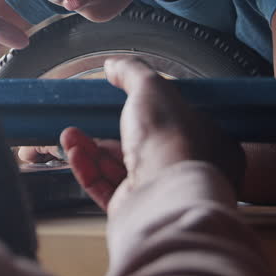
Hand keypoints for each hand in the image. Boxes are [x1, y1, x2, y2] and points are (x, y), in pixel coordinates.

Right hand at [63, 57, 244, 214]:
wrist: (163, 194)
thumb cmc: (171, 141)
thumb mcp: (152, 88)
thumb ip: (132, 72)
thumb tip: (114, 65)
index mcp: (205, 141)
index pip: (174, 121)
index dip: (145, 110)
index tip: (120, 101)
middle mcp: (184, 169)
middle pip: (140, 146)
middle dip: (106, 131)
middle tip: (86, 120)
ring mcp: (159, 192)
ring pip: (119, 168)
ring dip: (91, 149)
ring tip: (70, 136)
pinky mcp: (136, 210)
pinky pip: (107, 188)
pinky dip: (88, 170)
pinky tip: (74, 153)